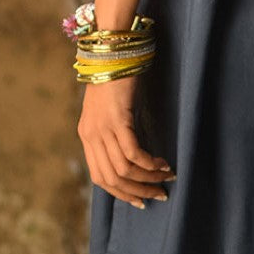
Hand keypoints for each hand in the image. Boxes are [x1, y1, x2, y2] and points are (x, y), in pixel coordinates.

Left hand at [77, 73, 175, 208]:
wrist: (114, 53)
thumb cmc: (117, 78)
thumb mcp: (110, 110)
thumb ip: (115, 132)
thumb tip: (134, 156)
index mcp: (87, 136)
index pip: (99, 178)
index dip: (120, 193)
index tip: (140, 200)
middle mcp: (92, 136)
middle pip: (111, 179)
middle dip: (136, 192)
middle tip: (158, 195)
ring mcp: (103, 129)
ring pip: (124, 169)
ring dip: (147, 179)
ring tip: (166, 179)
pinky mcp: (118, 120)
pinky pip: (133, 153)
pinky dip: (149, 163)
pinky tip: (163, 164)